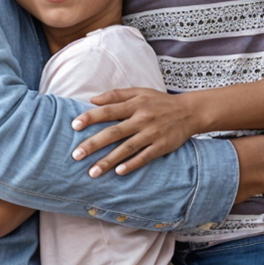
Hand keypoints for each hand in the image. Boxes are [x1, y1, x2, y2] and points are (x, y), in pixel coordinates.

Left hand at [71, 88, 199, 177]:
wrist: (190, 112)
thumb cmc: (160, 101)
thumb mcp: (140, 92)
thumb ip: (116, 95)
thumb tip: (92, 100)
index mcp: (135, 104)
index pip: (108, 110)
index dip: (91, 117)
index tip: (74, 125)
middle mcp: (142, 118)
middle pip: (114, 132)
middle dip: (93, 144)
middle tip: (76, 155)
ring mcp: (152, 133)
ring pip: (126, 148)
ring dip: (108, 161)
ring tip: (92, 172)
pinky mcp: (162, 146)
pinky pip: (144, 157)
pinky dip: (132, 164)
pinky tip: (118, 172)